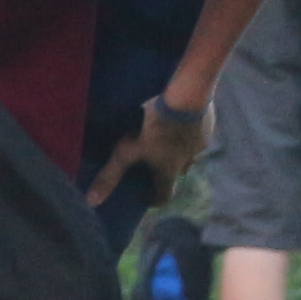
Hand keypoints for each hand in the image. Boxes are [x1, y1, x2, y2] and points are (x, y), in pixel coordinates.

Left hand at [87, 92, 211, 202]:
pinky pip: (198, 134)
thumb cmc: (155, 127)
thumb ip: (110, 174)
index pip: (165, 197)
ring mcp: (201, 145)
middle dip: (165, 170)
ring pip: (188, 153)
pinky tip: (179, 119)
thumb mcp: (127, 150)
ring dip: (178, 150)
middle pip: (177, 174)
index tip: (145, 196)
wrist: (187, 97)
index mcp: (169, 171)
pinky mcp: (208, 127)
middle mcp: (188, 163)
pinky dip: (188, 131)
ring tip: (165, 137)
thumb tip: (92, 201)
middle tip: (152, 161)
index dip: (154, 199)